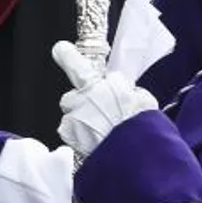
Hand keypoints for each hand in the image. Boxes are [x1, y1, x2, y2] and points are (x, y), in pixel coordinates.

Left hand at [52, 41, 156, 155]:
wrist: (134, 154)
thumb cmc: (142, 126)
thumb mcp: (141, 99)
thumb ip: (125, 91)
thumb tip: (122, 92)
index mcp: (97, 86)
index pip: (77, 65)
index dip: (67, 56)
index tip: (60, 48)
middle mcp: (79, 100)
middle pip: (72, 97)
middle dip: (82, 103)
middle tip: (101, 112)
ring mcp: (72, 119)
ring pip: (72, 116)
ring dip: (82, 121)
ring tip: (104, 131)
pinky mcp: (69, 136)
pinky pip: (72, 132)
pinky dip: (81, 136)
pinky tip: (98, 141)